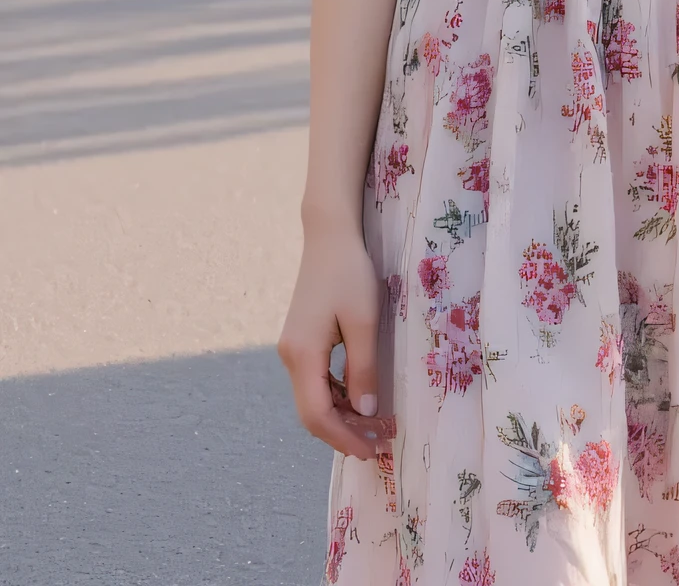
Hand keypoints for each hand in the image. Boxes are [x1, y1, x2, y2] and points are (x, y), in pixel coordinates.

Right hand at [277, 220, 391, 459]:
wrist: (329, 236)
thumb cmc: (349, 273)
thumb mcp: (364, 321)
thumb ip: (363, 369)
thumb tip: (366, 413)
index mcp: (302, 354)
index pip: (317, 415)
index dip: (344, 438)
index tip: (372, 451)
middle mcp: (290, 357)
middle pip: (311, 413)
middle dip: (343, 433)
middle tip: (379, 444)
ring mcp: (292, 349)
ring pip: (313, 399)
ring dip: (342, 416)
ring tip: (376, 425)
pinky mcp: (300, 341)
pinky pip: (315, 381)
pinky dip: (336, 396)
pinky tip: (360, 397)